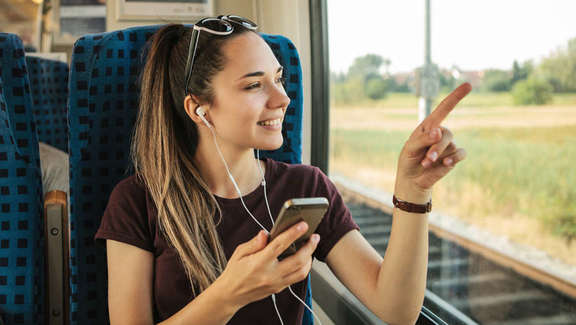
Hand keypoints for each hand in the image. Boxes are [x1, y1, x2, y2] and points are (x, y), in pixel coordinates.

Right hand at [215, 221, 319, 308]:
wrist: (231, 295)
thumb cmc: (234, 272)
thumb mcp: (239, 253)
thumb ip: (254, 243)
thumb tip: (266, 233)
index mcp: (259, 263)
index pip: (280, 245)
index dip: (293, 233)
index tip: (303, 225)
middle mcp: (270, 274)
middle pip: (298, 260)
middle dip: (310, 247)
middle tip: (315, 236)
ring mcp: (276, 283)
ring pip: (302, 272)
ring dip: (310, 258)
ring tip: (311, 247)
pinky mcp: (279, 288)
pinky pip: (297, 278)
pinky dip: (304, 267)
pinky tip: (304, 258)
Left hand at [394, 83, 471, 201]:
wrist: (412, 179)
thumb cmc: (409, 160)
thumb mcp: (410, 148)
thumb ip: (422, 139)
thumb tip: (439, 131)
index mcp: (428, 126)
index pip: (444, 108)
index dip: (456, 97)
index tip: (468, 85)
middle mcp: (440, 133)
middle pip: (446, 133)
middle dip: (436, 146)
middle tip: (426, 159)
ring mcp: (448, 145)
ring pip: (451, 145)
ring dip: (438, 155)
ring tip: (426, 163)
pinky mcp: (453, 157)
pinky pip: (460, 154)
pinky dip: (453, 159)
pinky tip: (445, 164)